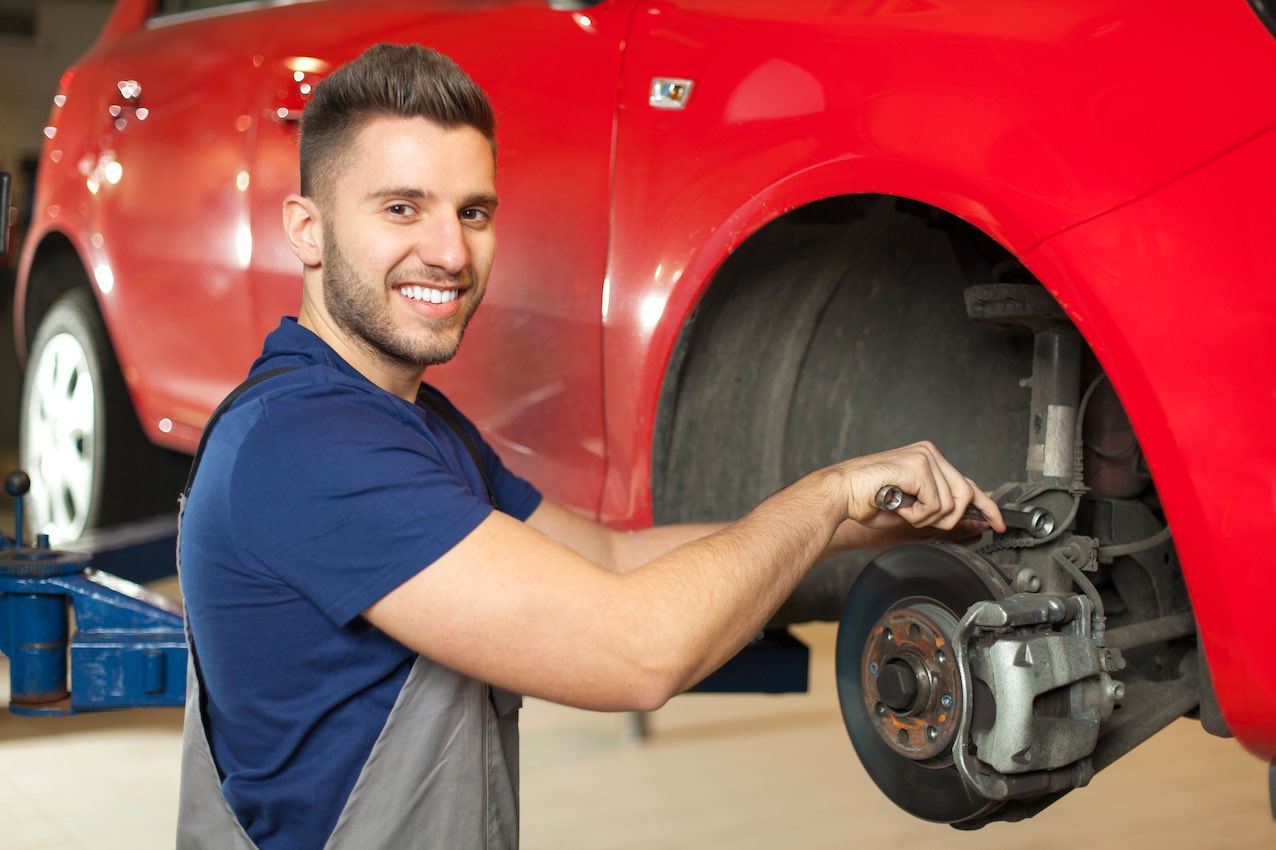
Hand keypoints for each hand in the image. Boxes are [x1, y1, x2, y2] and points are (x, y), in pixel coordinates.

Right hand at [826, 441, 1004, 547]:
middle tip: (919, 520)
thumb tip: (977, 522)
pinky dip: (917, 514)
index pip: (968, 483)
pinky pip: (935, 504)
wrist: (840, 493)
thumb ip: (943, 513)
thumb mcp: (914, 512)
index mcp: (930, 460)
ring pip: (951, 503)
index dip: (988, 507)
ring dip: (926, 518)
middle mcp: (931, 453)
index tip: (998, 524)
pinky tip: (899, 505)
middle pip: (966, 495)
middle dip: (947, 518)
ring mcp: (925, 456)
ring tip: (903, 509)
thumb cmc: (867, 502)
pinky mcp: (919, 465)